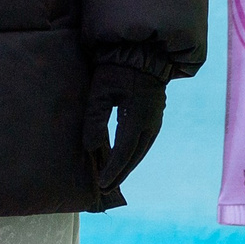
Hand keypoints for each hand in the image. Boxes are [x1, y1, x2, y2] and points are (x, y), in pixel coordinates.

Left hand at [85, 59, 168, 193]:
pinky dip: (134, 155)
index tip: (101, 184)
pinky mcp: (155, 117)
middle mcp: (150, 123)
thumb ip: (95, 119)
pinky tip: (124, 160)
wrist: (143, 54)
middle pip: (135, 157)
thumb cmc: (117, 70)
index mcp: (137, 117)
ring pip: (141, 151)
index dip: (113, 170)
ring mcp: (156, 121)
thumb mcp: (101, 91)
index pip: (124, 152)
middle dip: (120, 174)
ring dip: (128, 166)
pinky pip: (145, 143)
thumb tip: (89, 147)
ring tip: (113, 179)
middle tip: (105, 189)